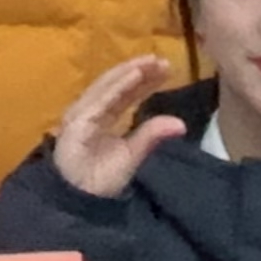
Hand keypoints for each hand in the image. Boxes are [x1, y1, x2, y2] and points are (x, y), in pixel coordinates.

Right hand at [49, 53, 186, 199]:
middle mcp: (91, 110)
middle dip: (139, 70)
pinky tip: (135, 74)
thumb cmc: (101, 179)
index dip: (144, 80)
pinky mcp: (78, 121)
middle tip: (163, 60)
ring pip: (108, 85)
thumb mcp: (132, 154)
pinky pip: (101, 99)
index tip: (165, 69)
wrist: (80, 200)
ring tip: (151, 62)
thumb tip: (181, 124)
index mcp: (103, 117)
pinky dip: (118, 85)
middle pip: (116, 84)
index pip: (125, 93)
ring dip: (129, 71)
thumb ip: (151, 136)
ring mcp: (82, 114)